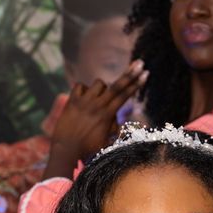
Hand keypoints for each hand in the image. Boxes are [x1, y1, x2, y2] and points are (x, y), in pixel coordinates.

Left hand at [44, 60, 148, 177]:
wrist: (66, 149)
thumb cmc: (88, 149)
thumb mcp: (107, 141)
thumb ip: (115, 128)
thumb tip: (119, 118)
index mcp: (107, 115)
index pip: (125, 96)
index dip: (136, 84)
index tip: (146, 74)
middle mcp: (97, 105)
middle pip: (117, 85)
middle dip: (130, 74)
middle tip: (140, 63)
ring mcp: (84, 101)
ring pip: (98, 83)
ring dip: (102, 88)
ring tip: (98, 100)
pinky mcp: (72, 101)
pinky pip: (80, 86)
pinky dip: (83, 90)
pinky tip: (83, 98)